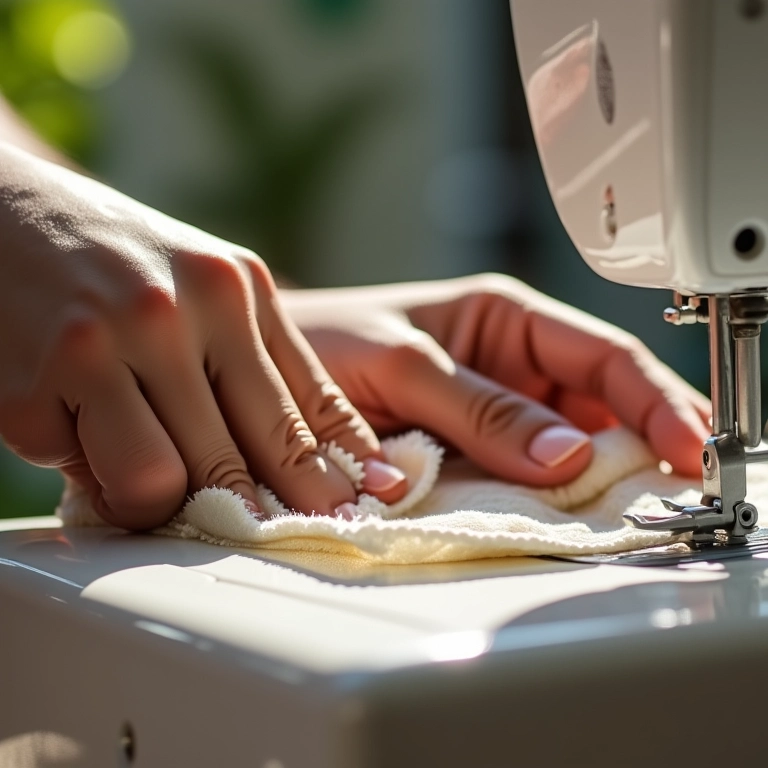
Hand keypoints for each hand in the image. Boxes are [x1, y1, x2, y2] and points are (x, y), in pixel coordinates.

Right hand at [0, 145, 405, 528]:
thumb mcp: (205, 287)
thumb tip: (320, 455)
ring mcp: (107, 340)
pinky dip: (89, 475)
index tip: (361, 507)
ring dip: (161, 500)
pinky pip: (90, 475)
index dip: (338, 467)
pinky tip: (76, 435)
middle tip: (281, 533)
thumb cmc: (117, 262)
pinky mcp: (35, 379)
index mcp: (236, 287)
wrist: (1, 210)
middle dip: (277, 507)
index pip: (309, 401)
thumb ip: (256, 361)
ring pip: (168, 481)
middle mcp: (182, 308)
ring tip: (143, 476)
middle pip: (254, 450)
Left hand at [283, 274, 709, 483]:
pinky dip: (555, 500)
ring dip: (607, 476)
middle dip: (647, 440)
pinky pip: (528, 478)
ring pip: (572, 445)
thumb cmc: (321, 343)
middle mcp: (509, 366)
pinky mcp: (474, 456)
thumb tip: (566, 454)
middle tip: (683, 486)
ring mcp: (496, 414)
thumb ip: (477, 409)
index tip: (687, 444)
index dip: (655, 397)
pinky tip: (579, 517)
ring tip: (645, 507)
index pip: (602, 354)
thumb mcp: (400, 366)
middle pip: (602, 403)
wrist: (259, 379)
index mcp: (503, 319)